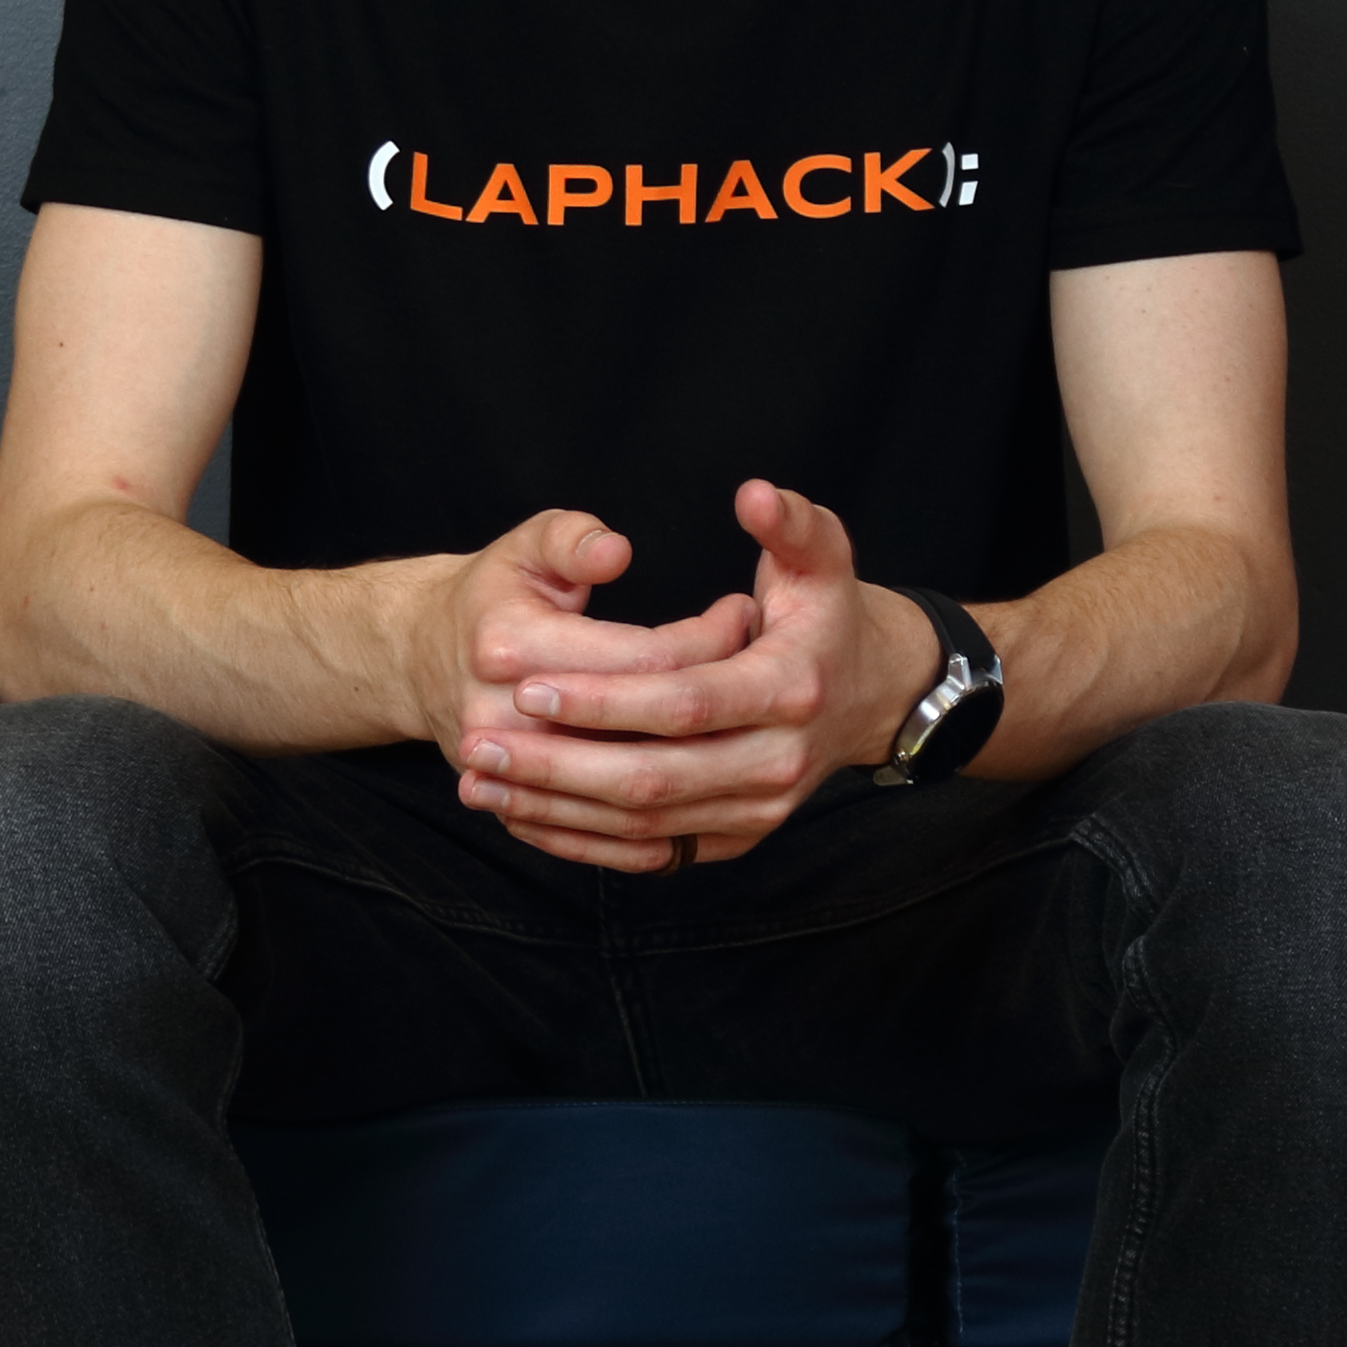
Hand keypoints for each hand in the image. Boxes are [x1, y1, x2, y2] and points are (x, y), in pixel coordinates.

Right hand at [413, 511, 755, 836]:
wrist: (421, 660)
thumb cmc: (494, 594)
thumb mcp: (528, 545)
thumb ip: (572, 539)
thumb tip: (616, 552)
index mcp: (510, 644)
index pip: (641, 660)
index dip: (708, 638)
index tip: (746, 611)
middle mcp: (499, 716)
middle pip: (638, 732)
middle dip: (712, 704)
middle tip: (759, 671)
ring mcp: (506, 773)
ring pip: (622, 796)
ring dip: (693, 770)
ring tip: (738, 729)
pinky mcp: (511, 807)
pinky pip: (593, 840)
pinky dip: (650, 830)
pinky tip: (696, 800)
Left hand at [455, 479, 937, 872]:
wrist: (868, 694)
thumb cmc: (825, 614)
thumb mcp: (820, 556)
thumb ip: (787, 522)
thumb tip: (752, 494)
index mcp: (791, 690)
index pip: (683, 702)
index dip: (604, 700)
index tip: (528, 685)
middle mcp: (778, 764)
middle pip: (654, 776)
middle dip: (559, 764)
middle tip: (479, 742)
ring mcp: (757, 811)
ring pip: (644, 823)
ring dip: (555, 808)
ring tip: (480, 780)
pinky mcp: (734, 838)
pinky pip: (649, 852)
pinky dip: (581, 841)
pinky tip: (521, 815)